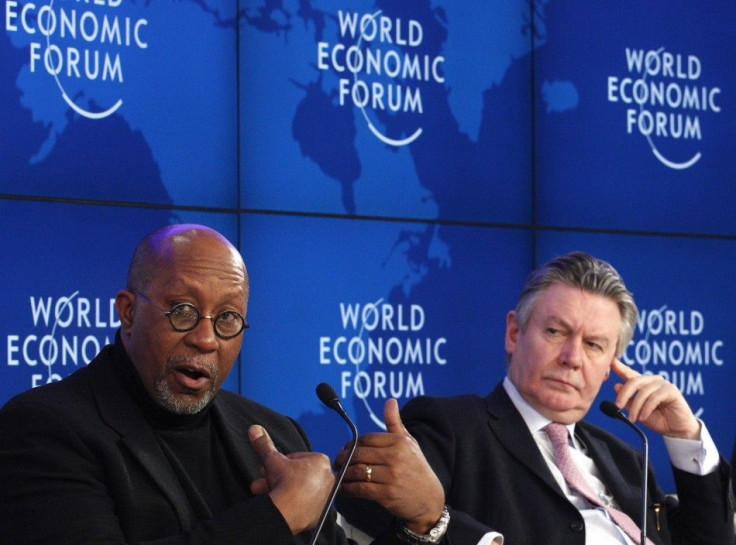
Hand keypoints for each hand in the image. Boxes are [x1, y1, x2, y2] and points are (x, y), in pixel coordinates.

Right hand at [248, 425, 334, 534]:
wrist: (287, 513)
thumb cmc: (285, 484)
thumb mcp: (272, 460)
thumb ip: (264, 444)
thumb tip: (255, 429)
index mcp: (321, 461)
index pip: (296, 458)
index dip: (279, 462)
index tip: (270, 467)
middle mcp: (327, 478)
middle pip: (297, 474)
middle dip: (277, 477)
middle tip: (264, 480)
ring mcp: (324, 497)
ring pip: (299, 490)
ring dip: (282, 490)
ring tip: (265, 493)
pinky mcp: (319, 513)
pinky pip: (303, 505)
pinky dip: (291, 504)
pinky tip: (278, 505)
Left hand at [336, 399, 444, 533]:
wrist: (429, 499)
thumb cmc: (416, 468)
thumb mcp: (409, 443)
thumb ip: (395, 422)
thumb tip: (390, 401)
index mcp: (400, 442)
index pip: (366, 439)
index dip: (352, 444)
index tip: (345, 449)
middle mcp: (396, 457)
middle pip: (359, 454)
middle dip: (343, 458)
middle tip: (337, 462)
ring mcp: (391, 476)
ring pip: (357, 471)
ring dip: (343, 474)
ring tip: (338, 475)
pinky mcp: (387, 494)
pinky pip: (360, 488)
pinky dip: (348, 489)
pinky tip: (343, 488)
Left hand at [611, 359, 700, 438]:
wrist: (675, 430)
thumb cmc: (656, 419)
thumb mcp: (637, 410)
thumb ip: (628, 400)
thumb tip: (616, 386)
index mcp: (642, 383)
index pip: (628, 373)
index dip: (618, 367)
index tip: (610, 361)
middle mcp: (652, 380)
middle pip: (633, 381)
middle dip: (624, 394)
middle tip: (618, 406)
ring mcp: (662, 383)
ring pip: (643, 391)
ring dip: (635, 406)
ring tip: (633, 418)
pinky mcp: (671, 390)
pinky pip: (654, 397)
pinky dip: (646, 408)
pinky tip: (643, 416)